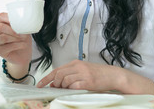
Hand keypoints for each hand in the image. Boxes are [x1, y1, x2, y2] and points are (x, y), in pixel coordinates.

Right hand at [0, 12, 31, 65]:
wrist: (24, 53)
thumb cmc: (23, 39)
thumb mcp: (24, 29)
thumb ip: (20, 24)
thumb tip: (20, 21)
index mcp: (1, 23)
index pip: (1, 16)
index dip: (9, 19)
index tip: (19, 23)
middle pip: (0, 27)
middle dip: (13, 31)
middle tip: (21, 34)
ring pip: (3, 37)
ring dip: (15, 38)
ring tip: (22, 40)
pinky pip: (7, 46)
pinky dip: (17, 45)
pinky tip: (22, 45)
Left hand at [37, 60, 153, 94]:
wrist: (113, 75)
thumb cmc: (98, 74)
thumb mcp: (83, 70)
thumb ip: (70, 74)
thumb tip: (55, 83)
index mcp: (75, 63)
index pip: (57, 70)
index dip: (47, 78)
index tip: (40, 84)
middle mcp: (78, 67)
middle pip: (59, 75)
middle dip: (55, 84)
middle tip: (56, 89)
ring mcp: (83, 74)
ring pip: (65, 80)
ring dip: (63, 87)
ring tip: (67, 89)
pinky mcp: (88, 82)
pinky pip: (74, 86)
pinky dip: (71, 89)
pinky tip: (74, 90)